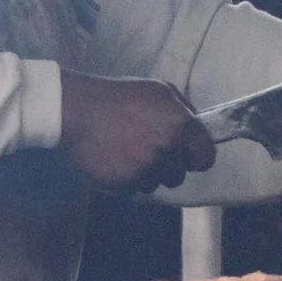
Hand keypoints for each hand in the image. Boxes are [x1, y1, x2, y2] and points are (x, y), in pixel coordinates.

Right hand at [58, 71, 217, 193]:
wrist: (76, 111)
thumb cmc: (118, 98)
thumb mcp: (159, 91)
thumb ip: (184, 110)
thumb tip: (198, 128)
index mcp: (179, 125)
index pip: (205, 158)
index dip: (195, 156)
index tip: (184, 153)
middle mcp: (166, 149)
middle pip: (178, 175)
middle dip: (165, 165)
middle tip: (144, 146)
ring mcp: (145, 169)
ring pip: (155, 184)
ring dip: (144, 173)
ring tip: (125, 151)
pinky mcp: (124, 184)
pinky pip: (133, 189)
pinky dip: (125, 179)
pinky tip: (113, 159)